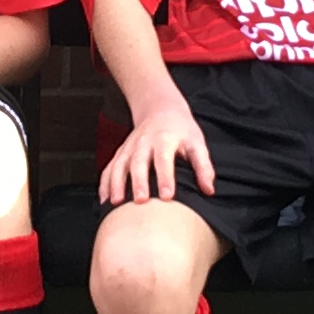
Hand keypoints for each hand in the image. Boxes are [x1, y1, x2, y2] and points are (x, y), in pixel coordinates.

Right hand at [98, 95, 216, 205]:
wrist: (160, 109)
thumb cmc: (181, 130)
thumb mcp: (197, 143)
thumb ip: (203, 166)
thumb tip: (209, 190)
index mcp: (164, 139)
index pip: (164, 159)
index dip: (165, 177)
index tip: (167, 196)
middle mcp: (143, 143)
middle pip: (138, 162)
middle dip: (138, 182)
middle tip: (140, 201)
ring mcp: (129, 147)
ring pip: (119, 165)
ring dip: (116, 184)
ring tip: (115, 204)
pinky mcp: (120, 153)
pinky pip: (109, 168)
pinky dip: (105, 184)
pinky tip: (104, 200)